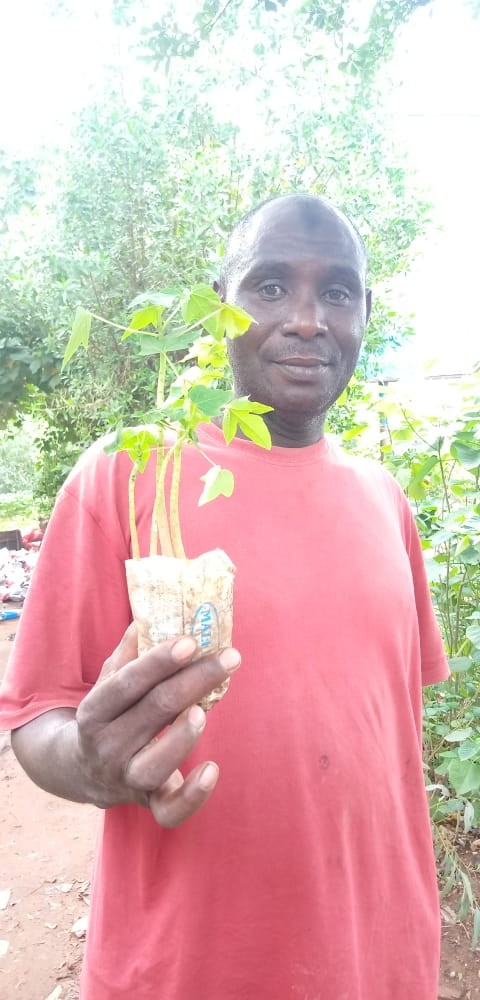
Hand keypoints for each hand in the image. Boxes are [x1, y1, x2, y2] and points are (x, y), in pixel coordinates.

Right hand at [75, 624, 240, 826]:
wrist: (81, 770)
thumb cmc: (109, 714)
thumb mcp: (108, 683)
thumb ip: (128, 655)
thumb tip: (148, 618)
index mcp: (94, 712)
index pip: (127, 683)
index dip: (158, 662)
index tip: (191, 641)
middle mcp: (106, 747)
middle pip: (152, 713)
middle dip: (194, 681)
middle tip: (229, 657)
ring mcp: (125, 779)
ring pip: (153, 765)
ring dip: (181, 737)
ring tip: (205, 710)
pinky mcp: (147, 803)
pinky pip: (169, 812)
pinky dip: (192, 797)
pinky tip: (212, 771)